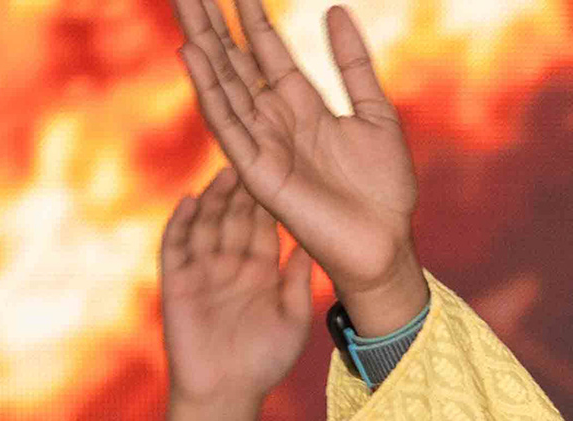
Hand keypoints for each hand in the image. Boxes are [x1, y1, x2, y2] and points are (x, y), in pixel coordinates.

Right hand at [157, 164, 315, 409]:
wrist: (226, 394)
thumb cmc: (264, 363)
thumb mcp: (293, 317)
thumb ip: (298, 280)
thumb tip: (314, 244)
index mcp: (259, 271)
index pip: (262, 226)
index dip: (270, 201)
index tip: (284, 171)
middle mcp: (229, 265)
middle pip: (233, 217)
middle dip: (242, 189)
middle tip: (254, 156)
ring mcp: (202, 270)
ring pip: (207, 224)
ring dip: (214, 197)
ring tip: (227, 169)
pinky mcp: (178, 281)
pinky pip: (176, 245)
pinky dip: (182, 222)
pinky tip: (191, 200)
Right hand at [173, 0, 423, 324]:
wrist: (386, 245)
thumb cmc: (385, 189)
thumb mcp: (376, 113)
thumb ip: (353, 65)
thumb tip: (334, 10)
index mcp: (302, 105)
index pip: (266, 51)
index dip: (250, 17)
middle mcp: (275, 120)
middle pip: (234, 62)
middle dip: (212, 24)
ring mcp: (263, 143)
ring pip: (223, 85)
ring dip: (202, 46)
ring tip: (185, 8)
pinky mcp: (258, 171)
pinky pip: (227, 125)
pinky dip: (209, 90)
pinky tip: (193, 57)